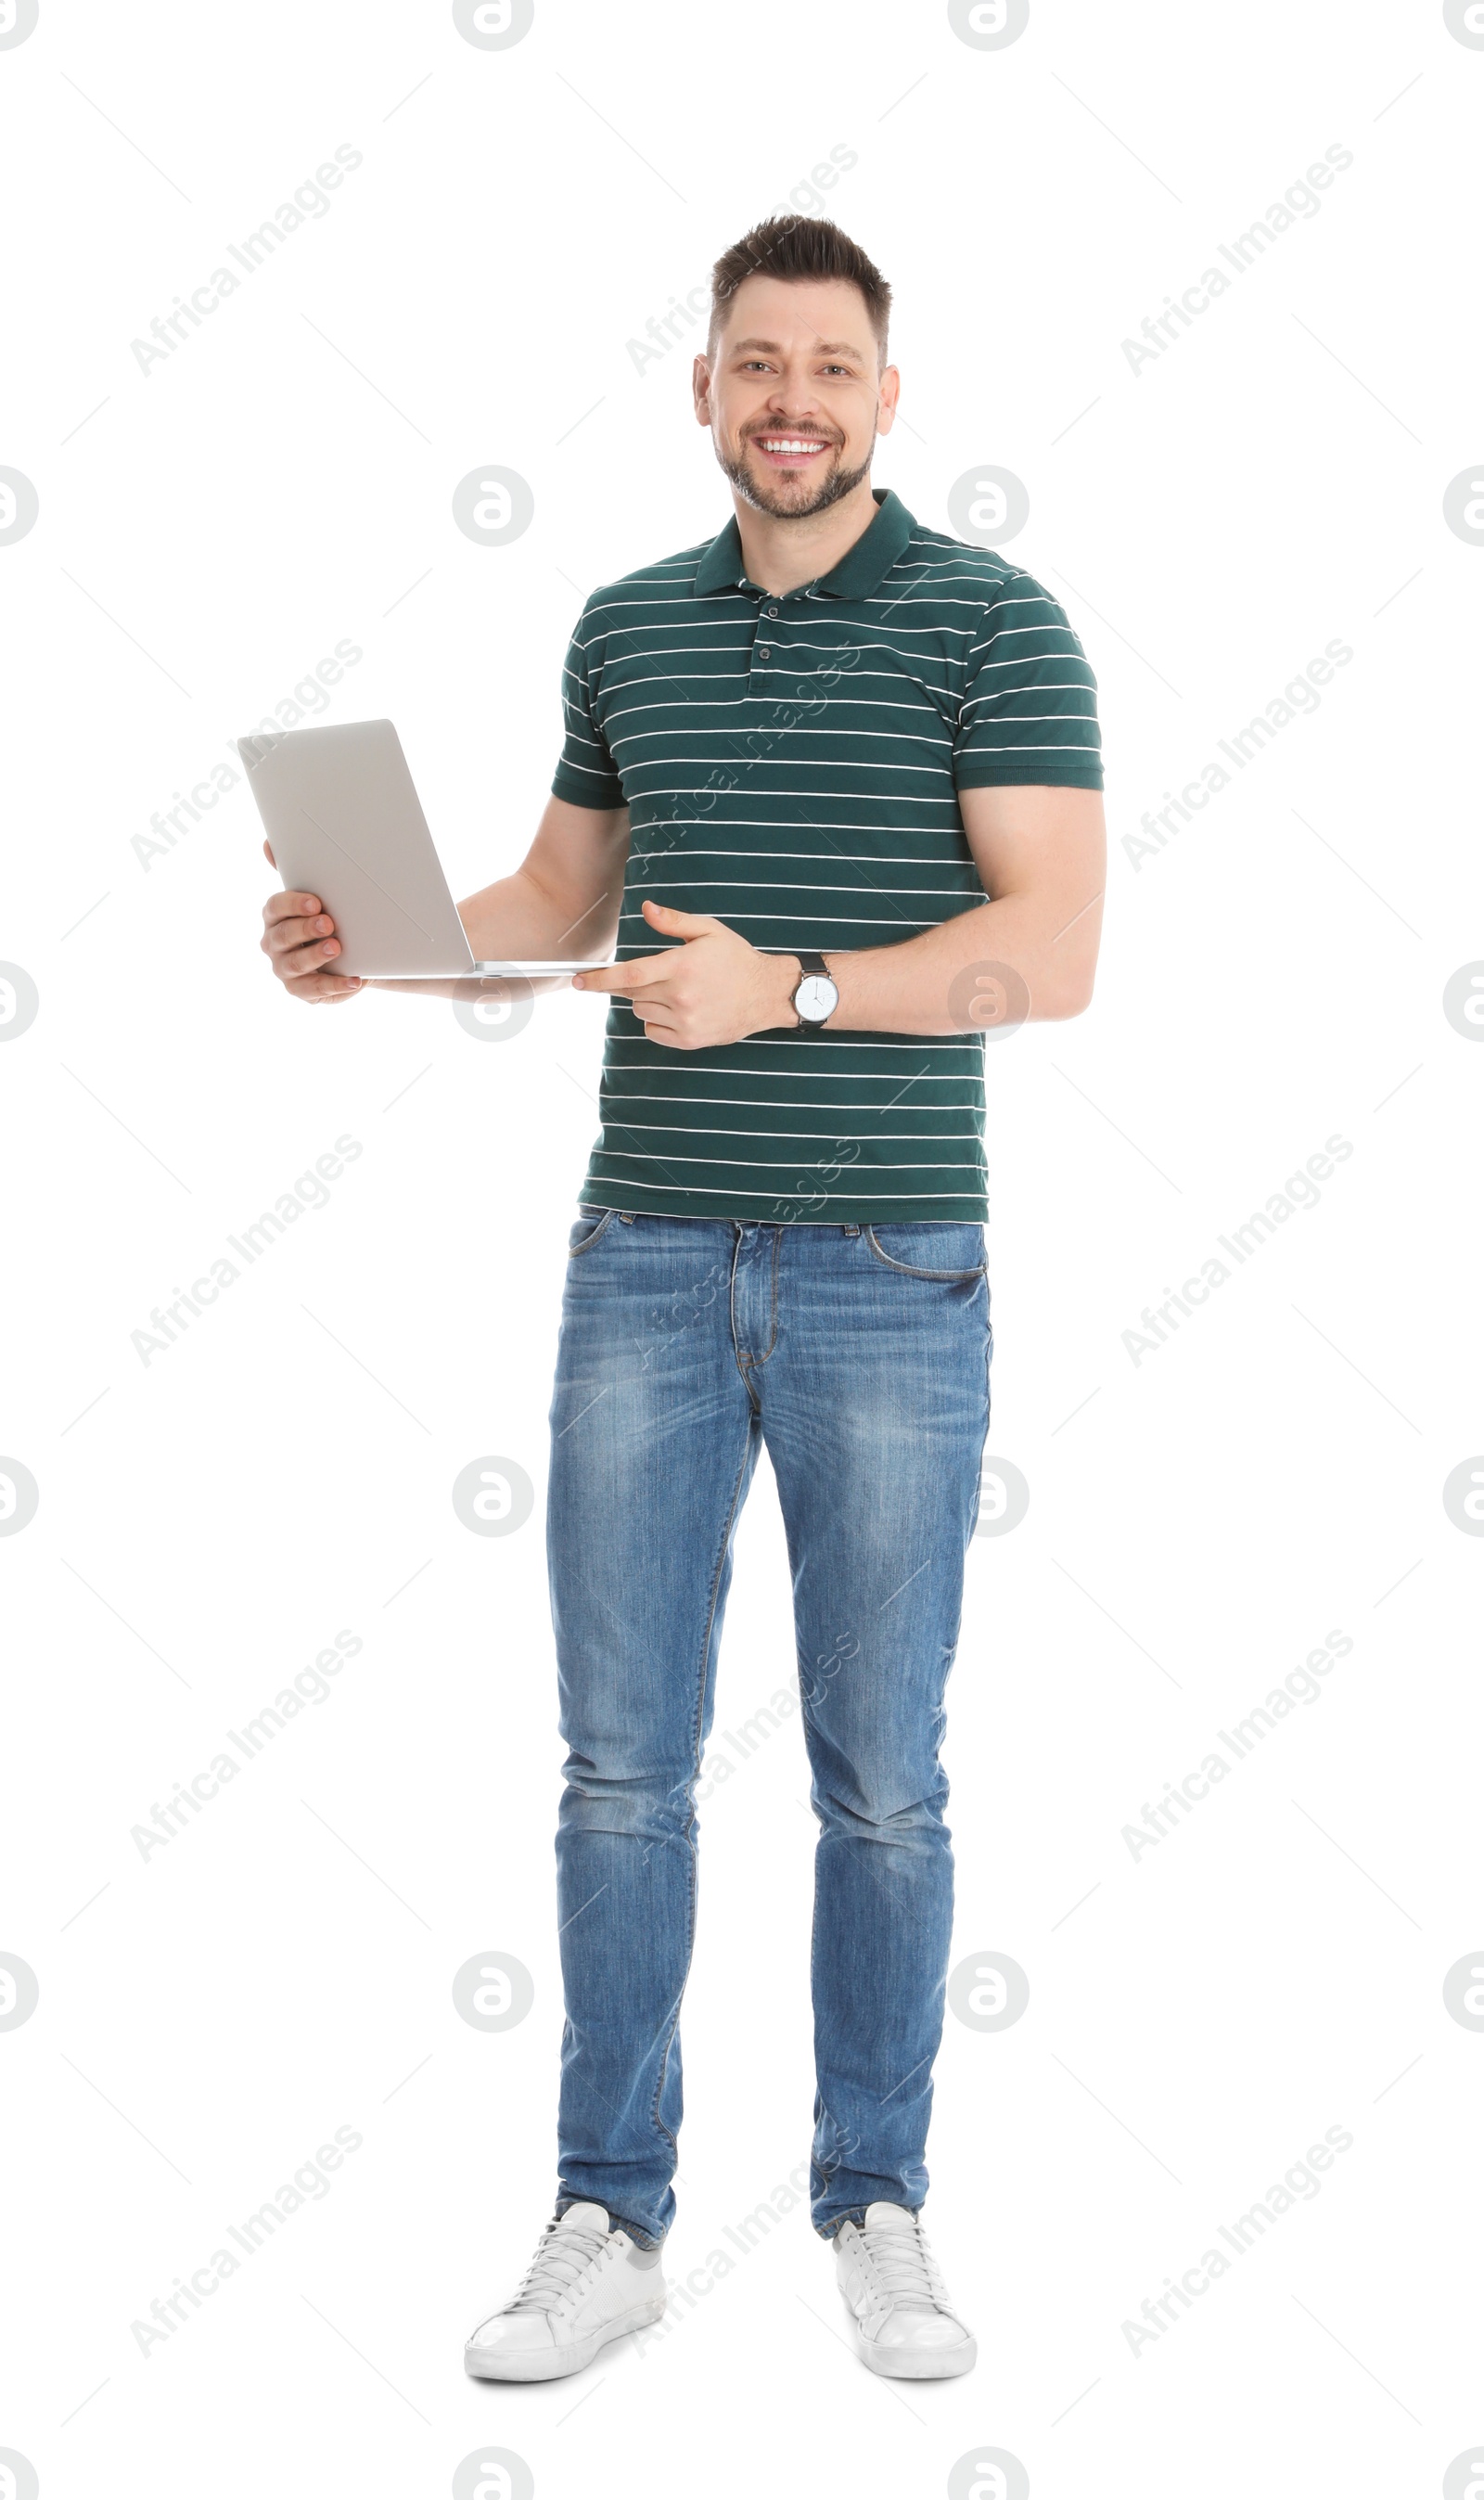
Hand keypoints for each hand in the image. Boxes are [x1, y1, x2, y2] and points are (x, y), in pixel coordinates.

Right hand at [258, 839, 363, 1004]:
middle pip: (282, 936)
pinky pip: (314, 990)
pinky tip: (354, 980)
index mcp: (274, 915)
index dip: (293, 904)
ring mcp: (284, 969)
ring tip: (337, 948)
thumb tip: (268, 844)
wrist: (351, 951)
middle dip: (304, 929)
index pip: (275, 907)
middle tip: (329, 923)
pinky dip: (335, 986)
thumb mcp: (315, 894)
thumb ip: (294, 870)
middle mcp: (273, 943)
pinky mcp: (301, 991)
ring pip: (293, 964)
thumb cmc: (327, 917)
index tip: (316, 901)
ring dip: (315, 956)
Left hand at [572, 899, 798, 1047]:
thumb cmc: (736, 959)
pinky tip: (680, 1009)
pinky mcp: (689, 1040)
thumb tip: (646, 909)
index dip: (598, 978)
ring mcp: (684, 1021)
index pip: (629, 974)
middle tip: (660, 974)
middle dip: (634, 982)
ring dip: (648, 1000)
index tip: (577, 980)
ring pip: (641, 1011)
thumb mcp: (708, 930)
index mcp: (681, 966)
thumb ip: (673, 922)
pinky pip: (652, 1032)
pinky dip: (656, 1021)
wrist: (766, 994)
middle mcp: (680, 996)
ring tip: (678, 990)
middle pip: (632, 992)